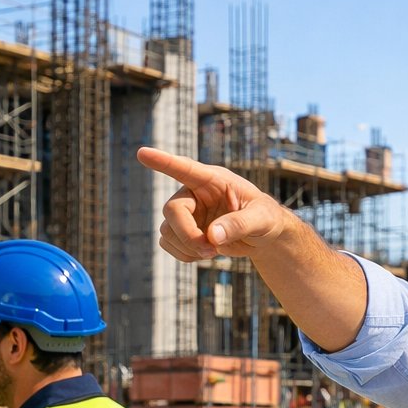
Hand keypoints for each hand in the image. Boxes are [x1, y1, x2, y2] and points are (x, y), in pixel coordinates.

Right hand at [136, 146, 289, 261]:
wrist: (261, 235)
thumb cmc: (265, 218)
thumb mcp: (261, 219)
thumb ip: (239, 224)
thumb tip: (212, 236)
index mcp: (213, 180)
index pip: (184, 168)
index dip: (163, 161)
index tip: (142, 153)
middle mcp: (194, 193)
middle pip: (172, 210)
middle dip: (188, 235)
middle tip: (210, 250)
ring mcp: (187, 213)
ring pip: (167, 231)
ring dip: (187, 247)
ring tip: (214, 251)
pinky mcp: (182, 231)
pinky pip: (168, 244)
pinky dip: (184, 255)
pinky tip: (205, 254)